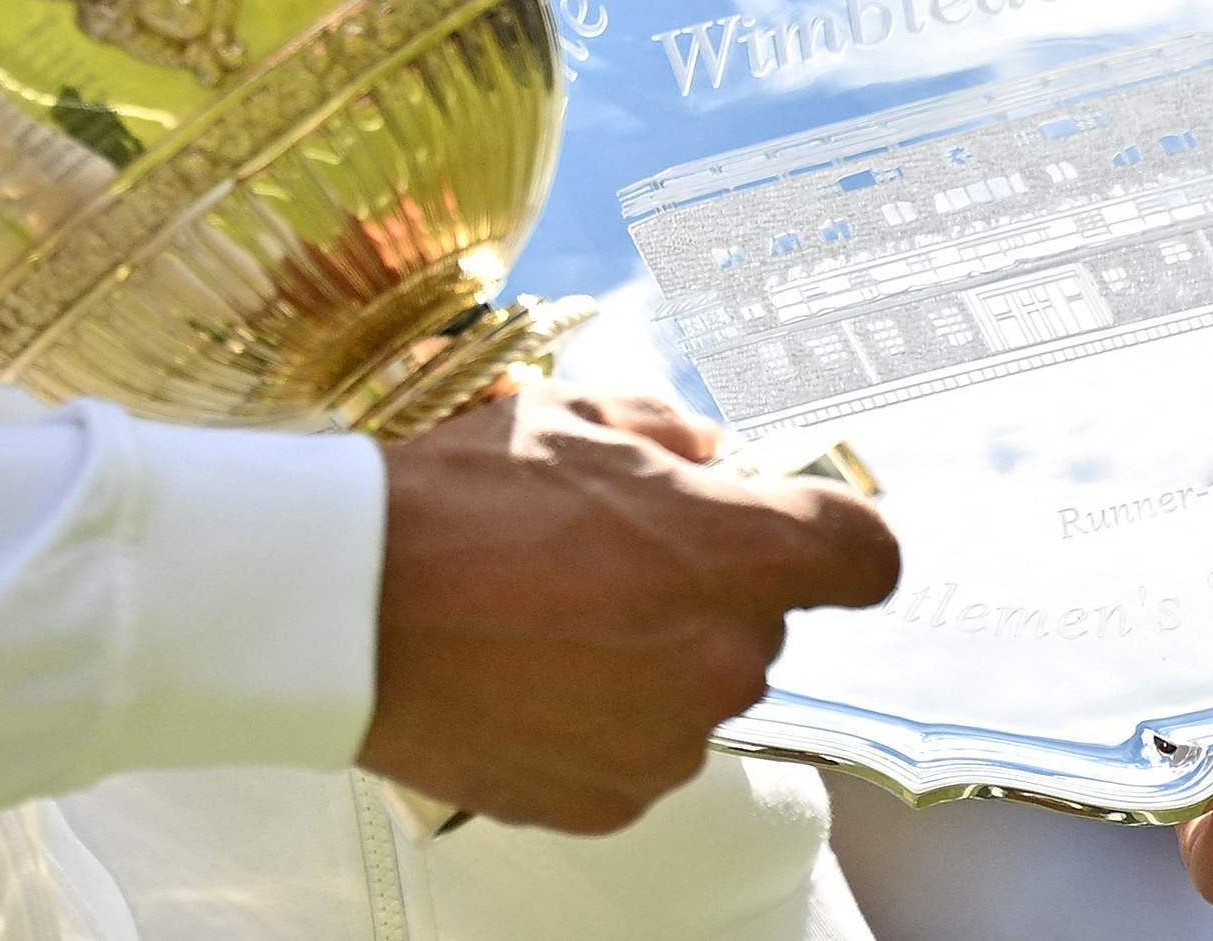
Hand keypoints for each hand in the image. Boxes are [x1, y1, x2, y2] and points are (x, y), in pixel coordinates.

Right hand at [357, 387, 898, 834]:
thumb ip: (663, 430)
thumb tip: (706, 456)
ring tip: (543, 618)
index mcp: (734, 551)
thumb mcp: (565, 413)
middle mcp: (724, 657)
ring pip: (693, 691)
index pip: (865, 556)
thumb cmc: (454, 503)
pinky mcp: (613, 800)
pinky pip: (634, 751)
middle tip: (604, 559)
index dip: (836, 539)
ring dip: (647, 658)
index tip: (800, 533)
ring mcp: (670, 741)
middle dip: (703, 591)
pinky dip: (595, 719)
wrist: (347, 613)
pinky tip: (523, 674)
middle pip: (759, 623)